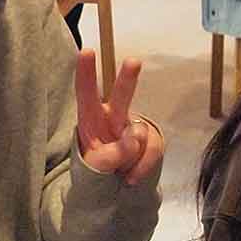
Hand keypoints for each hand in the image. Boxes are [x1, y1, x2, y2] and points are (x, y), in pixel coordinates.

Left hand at [75, 52, 163, 185]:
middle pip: (122, 96)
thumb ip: (111, 155)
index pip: (86, 94)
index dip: (86, 74)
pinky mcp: (152, 138)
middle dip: (127, 79)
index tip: (86, 52)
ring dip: (130, 158)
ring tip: (119, 172)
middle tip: (133, 62)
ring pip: (139, 133)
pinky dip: (143, 166)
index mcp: (91, 119)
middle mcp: (113, 117)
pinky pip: (153, 149)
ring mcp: (134, 127)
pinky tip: (131, 176)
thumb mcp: (95, 167)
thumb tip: (135, 137)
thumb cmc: (98, 169)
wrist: (116, 188)